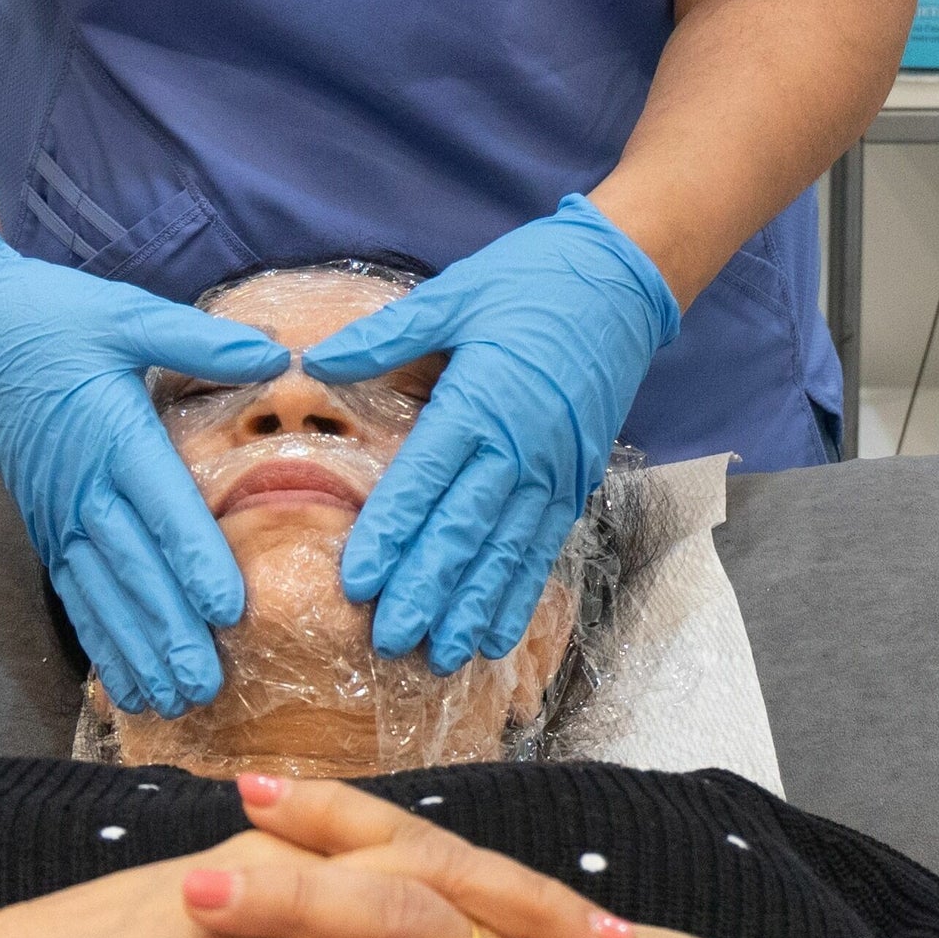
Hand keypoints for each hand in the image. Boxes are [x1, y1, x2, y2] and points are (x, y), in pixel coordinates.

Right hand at [0, 213, 287, 711]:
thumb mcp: (127, 314)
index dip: (194, 559)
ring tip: (173, 701)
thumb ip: (200, 341)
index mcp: (112, 433)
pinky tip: (125, 684)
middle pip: (133, 567)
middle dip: (170, 630)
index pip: (160, 505)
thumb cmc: (57, 318)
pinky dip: (101, 642)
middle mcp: (83, 486)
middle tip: (206, 684)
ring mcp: (60, 514)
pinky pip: (75, 593)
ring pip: (103, 594)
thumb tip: (276, 354)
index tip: (228, 608)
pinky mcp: (47, 528)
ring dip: (137, 651)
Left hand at [300, 195, 677, 665]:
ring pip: (505, 553)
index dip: (390, 535)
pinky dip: (519, 594)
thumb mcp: (454, 293)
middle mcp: (518, 446)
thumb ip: (386, 335)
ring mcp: (553, 470)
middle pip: (463, 532)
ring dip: (471, 608)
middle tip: (390, 641)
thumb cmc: (530, 283)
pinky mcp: (576, 480)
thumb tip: (316, 359)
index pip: (425, 481)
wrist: (621, 282)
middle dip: (425, 591)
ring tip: (440, 655)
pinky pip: (543, 547)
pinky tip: (495, 633)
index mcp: (480, 400)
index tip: (357, 583)